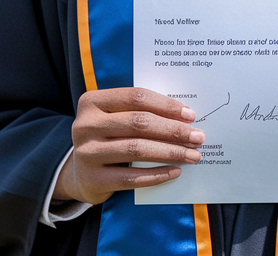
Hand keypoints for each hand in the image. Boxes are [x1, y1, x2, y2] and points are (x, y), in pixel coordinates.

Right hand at [53, 87, 203, 204]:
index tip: (190, 115)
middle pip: (138, 123)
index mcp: (91, 102)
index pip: (135, 97)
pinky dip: (157, 174)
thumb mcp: (114, 118)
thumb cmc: (107, 138)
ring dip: (170, 152)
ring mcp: (86, 153)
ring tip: (192, 155)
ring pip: (137, 149)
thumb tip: (184, 117)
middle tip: (197, 137)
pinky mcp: (93, 179)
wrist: (79, 173)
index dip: (165, 105)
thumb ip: (139, 112)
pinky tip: (175, 171)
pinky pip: (132, 177)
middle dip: (173, 130)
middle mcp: (85, 125)